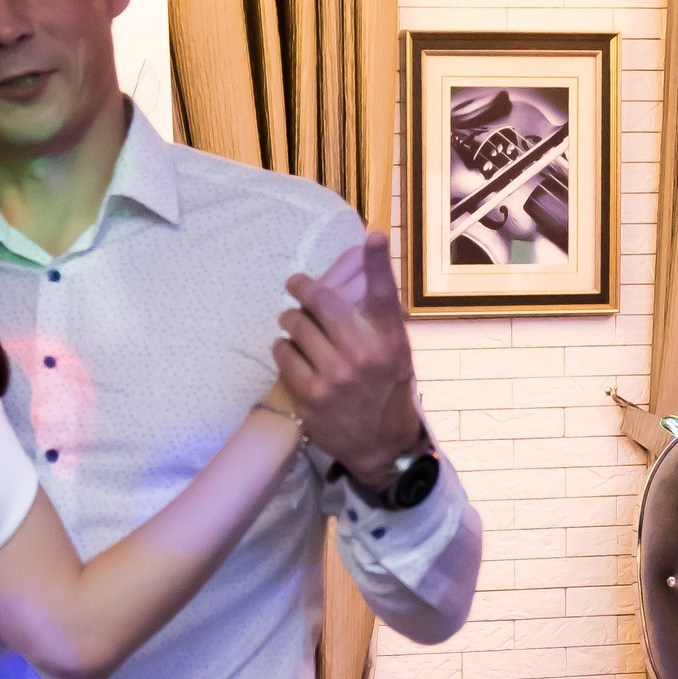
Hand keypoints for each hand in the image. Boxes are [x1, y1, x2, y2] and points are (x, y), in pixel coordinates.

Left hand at [274, 229, 424, 487]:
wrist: (380, 443)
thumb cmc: (386, 387)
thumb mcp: (395, 350)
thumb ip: (378, 317)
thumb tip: (361, 270)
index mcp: (388, 339)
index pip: (384, 293)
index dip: (379, 260)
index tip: (375, 235)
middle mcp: (363, 355)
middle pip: (322, 302)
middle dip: (302, 288)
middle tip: (295, 284)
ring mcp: (335, 377)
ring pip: (297, 326)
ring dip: (290, 318)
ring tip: (291, 320)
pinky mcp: (311, 395)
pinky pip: (284, 355)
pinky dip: (282, 347)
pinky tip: (287, 348)